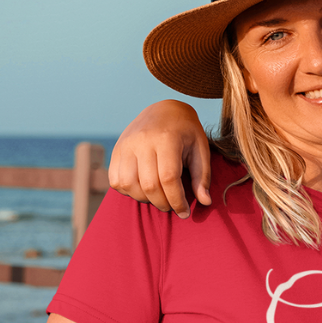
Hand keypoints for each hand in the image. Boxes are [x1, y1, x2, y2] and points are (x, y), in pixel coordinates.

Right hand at [108, 100, 210, 217]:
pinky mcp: (116, 150)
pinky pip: (115, 180)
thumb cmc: (187, 133)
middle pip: (149, 185)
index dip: (177, 200)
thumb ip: (202, 177)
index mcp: (166, 138)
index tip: (185, 212)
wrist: (164, 110)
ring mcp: (126, 145)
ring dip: (144, 199)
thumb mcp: (201, 150)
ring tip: (159, 197)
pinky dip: (129, 191)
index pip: (168, 179)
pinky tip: (144, 189)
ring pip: (128, 185)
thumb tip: (205, 202)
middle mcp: (142, 141)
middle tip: (173, 206)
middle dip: (163, 203)